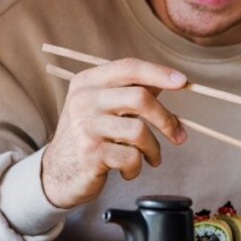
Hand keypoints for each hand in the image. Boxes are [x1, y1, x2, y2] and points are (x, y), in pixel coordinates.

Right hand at [41, 58, 188, 208]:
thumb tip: (169, 80)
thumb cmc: (89, 136)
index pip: (128, 68)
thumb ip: (129, 92)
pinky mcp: (91, 153)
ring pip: (140, 131)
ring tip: (151, 158)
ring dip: (153, 149)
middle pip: (140, 97)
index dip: (158, 72)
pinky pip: (131, 158)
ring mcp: (86, 126)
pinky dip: (137, 168)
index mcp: (87, 82)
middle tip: (179, 136)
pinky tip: (128, 170)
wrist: (57, 172)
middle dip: (167, 119)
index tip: (182, 82)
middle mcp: (84, 100)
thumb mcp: (102, 107)